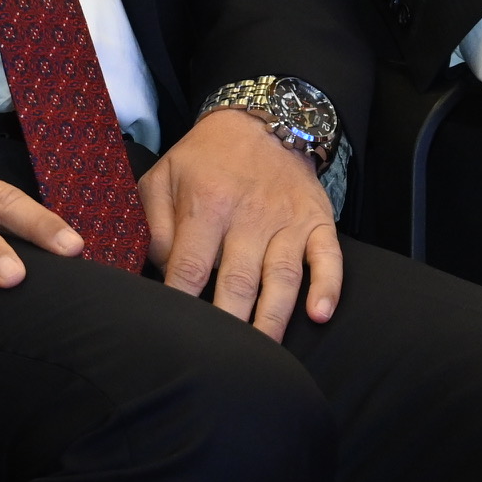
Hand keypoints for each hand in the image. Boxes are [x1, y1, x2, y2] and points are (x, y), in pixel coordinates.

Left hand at [140, 107, 342, 339]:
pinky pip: (328, 258)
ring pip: (281, 278)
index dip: (181, 304)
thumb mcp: (164, 176)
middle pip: (237, 281)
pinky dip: (327, 287)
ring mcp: (287, 221)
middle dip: (228, 324)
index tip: (175, 333)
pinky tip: (319, 315)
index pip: (189, 267)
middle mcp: (249, 214)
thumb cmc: (205, 158)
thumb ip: (154, 224)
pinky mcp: (317, 222)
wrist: (261, 119)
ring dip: (272, 320)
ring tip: (262, 356)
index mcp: (208, 203)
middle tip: (217, 361)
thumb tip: (157, 271)